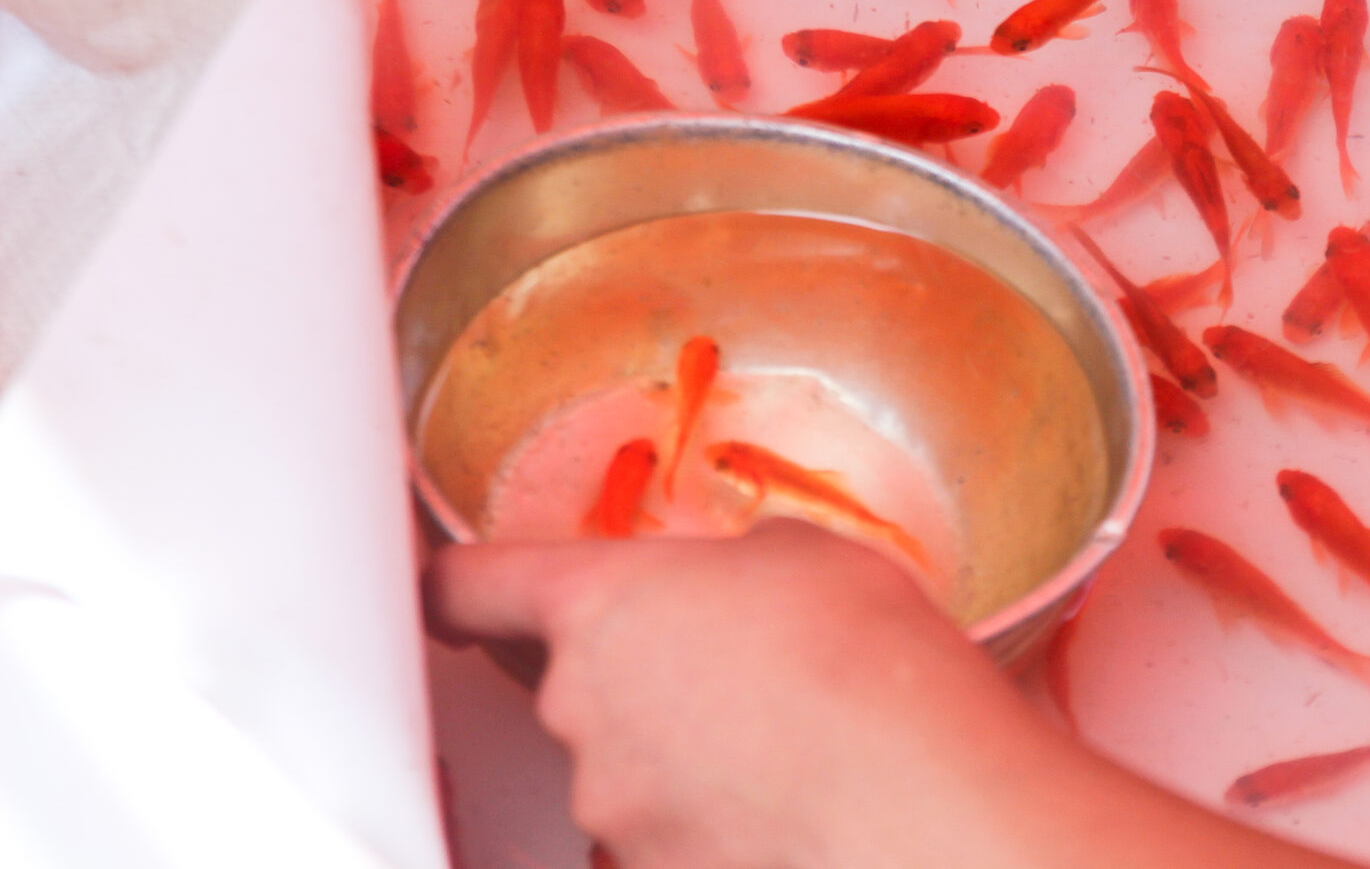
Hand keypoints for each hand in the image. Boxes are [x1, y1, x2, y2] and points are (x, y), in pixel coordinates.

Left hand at [424, 523, 1346, 868]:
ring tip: (786, 741)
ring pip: (626, 772)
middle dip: (639, 677)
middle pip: (572, 687)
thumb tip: (745, 583)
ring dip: (682, 754)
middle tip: (734, 666)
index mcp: (602, 605)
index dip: (456, 584)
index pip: (479, 586)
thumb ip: (737, 563)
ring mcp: (610, 808)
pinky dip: (709, 822)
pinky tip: (783, 802)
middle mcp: (580, 710)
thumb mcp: (806, 553)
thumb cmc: (861, 661)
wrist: (904, 793)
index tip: (442, 590)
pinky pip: (666, 838)